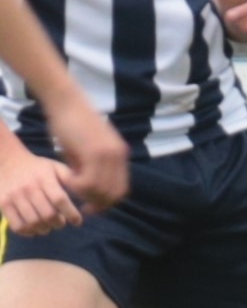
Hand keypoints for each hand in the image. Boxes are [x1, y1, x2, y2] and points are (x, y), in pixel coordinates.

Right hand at [0, 136, 81, 235]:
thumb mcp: (55, 167)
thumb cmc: (38, 167)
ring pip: (33, 222)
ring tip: (48, 226)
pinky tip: (34, 229)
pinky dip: (28, 232)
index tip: (77, 221)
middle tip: (61, 223)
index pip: (60, 200)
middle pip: (47, 214)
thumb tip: (87, 193)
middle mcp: (29, 188)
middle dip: (58, 223)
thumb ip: (70, 179)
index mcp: (45, 178)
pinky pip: (17, 225)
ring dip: (44, 229)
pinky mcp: (3, 204)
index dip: (71, 214)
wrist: (7, 161)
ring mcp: (14, 197)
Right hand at [39, 89, 126, 213]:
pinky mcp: (95, 152)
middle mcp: (119, 156)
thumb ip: (87, 168)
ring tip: (69, 187)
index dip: (106, 202)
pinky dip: (76, 186)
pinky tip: (66, 179)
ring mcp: (109, 154)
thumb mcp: (83, 150)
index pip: (121, 189)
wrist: (65, 101)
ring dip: (84, 195)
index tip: (90, 207)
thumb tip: (86, 188)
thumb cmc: (70, 124)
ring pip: (101, 190)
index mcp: (120, 155)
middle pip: (114, 194)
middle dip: (97, 204)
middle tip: (81, 206)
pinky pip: (88, 181)